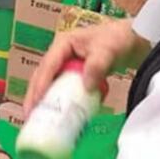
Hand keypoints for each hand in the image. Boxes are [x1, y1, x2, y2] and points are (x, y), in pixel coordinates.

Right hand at [25, 19, 143, 113]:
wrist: (130, 42)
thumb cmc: (117, 40)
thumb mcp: (107, 50)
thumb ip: (97, 66)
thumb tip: (86, 86)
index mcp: (63, 44)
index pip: (47, 65)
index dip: (40, 84)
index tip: (36, 101)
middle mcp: (60, 55)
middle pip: (42, 76)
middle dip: (34, 96)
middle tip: (29, 115)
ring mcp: (66, 65)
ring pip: (50, 84)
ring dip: (43, 101)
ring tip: (36, 119)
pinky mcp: (73, 75)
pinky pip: (62, 89)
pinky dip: (59, 102)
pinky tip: (56, 116)